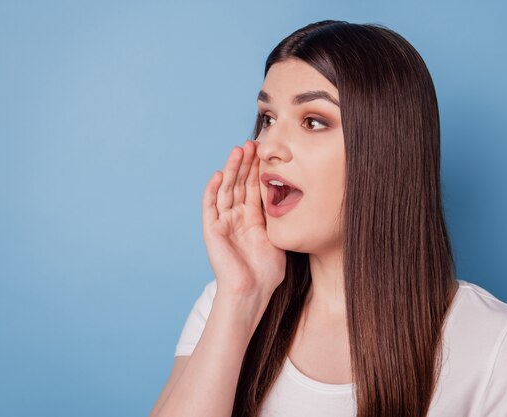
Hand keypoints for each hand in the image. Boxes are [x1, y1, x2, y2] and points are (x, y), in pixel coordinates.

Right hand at [202, 140, 286, 299]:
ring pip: (225, 190)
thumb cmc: (267, 273)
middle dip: (245, 164)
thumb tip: (296, 198)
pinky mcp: (212, 231)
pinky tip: (219, 174)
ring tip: (238, 151)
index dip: (257, 169)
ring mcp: (223, 223)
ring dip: (231, 170)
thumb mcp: (278, 238)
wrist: (252, 292)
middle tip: (252, 143)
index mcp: (252, 219)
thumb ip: (279, 218)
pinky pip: (210, 206)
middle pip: (239, 184)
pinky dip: (213, 190)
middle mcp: (236, 218)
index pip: (253, 187)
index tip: (264, 151)